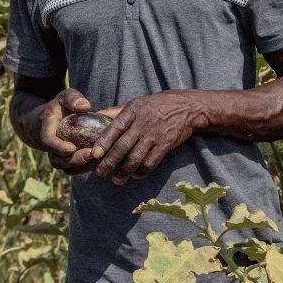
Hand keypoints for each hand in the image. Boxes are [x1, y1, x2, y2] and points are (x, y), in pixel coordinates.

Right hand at [39, 88, 97, 174]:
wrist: (54, 118)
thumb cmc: (61, 105)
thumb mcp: (65, 96)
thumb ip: (72, 98)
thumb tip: (85, 106)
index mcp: (47, 130)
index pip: (48, 142)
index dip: (58, 147)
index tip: (72, 148)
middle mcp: (51, 147)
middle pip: (58, 161)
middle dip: (75, 160)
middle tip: (92, 154)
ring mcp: (60, 156)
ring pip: (67, 168)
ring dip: (83, 167)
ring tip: (99, 159)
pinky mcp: (70, 160)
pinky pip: (76, 169)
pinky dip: (87, 167)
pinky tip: (102, 161)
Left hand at [91, 91, 209, 184]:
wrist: (188, 107)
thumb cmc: (158, 105)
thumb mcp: (138, 102)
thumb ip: (117, 111)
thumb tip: (96, 117)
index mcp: (134, 110)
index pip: (115, 127)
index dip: (103, 142)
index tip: (94, 154)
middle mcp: (143, 122)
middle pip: (123, 146)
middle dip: (109, 162)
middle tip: (100, 173)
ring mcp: (155, 134)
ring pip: (135, 158)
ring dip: (124, 172)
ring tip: (116, 179)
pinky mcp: (166, 144)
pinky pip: (151, 162)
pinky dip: (141, 172)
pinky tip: (135, 176)